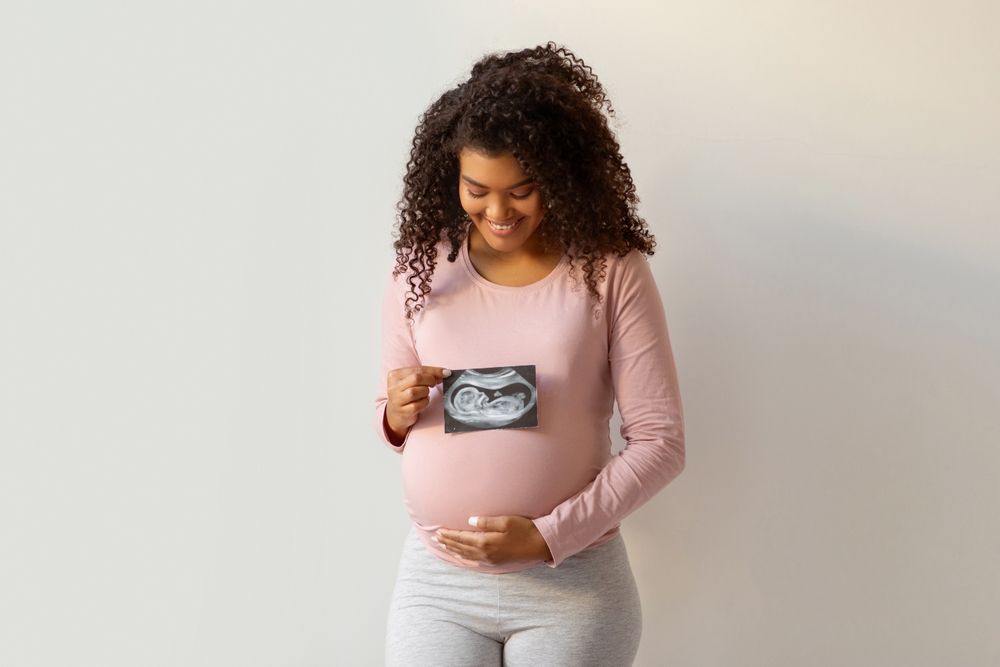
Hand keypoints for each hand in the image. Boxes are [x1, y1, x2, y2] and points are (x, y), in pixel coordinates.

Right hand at [385, 366, 450, 443]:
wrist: (396, 413)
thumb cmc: (407, 393)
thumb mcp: (412, 380)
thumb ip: (427, 374)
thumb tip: (445, 373)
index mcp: (395, 375)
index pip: (417, 369)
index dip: (434, 371)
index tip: (446, 373)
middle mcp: (393, 387)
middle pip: (416, 379)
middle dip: (430, 380)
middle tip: (433, 384)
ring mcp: (396, 400)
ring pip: (416, 392)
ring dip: (425, 392)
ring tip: (424, 394)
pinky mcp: (402, 411)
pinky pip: (418, 405)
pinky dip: (424, 402)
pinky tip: (422, 401)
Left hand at [433, 516, 551, 564]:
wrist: (540, 545)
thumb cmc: (525, 529)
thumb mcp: (506, 521)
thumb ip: (486, 522)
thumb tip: (469, 521)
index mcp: (486, 542)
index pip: (462, 538)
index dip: (449, 534)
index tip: (438, 530)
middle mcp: (485, 553)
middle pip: (461, 547)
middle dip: (447, 542)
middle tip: (435, 538)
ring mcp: (490, 558)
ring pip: (466, 554)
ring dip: (453, 549)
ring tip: (443, 545)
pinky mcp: (495, 561)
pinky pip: (474, 560)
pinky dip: (464, 557)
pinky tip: (460, 555)